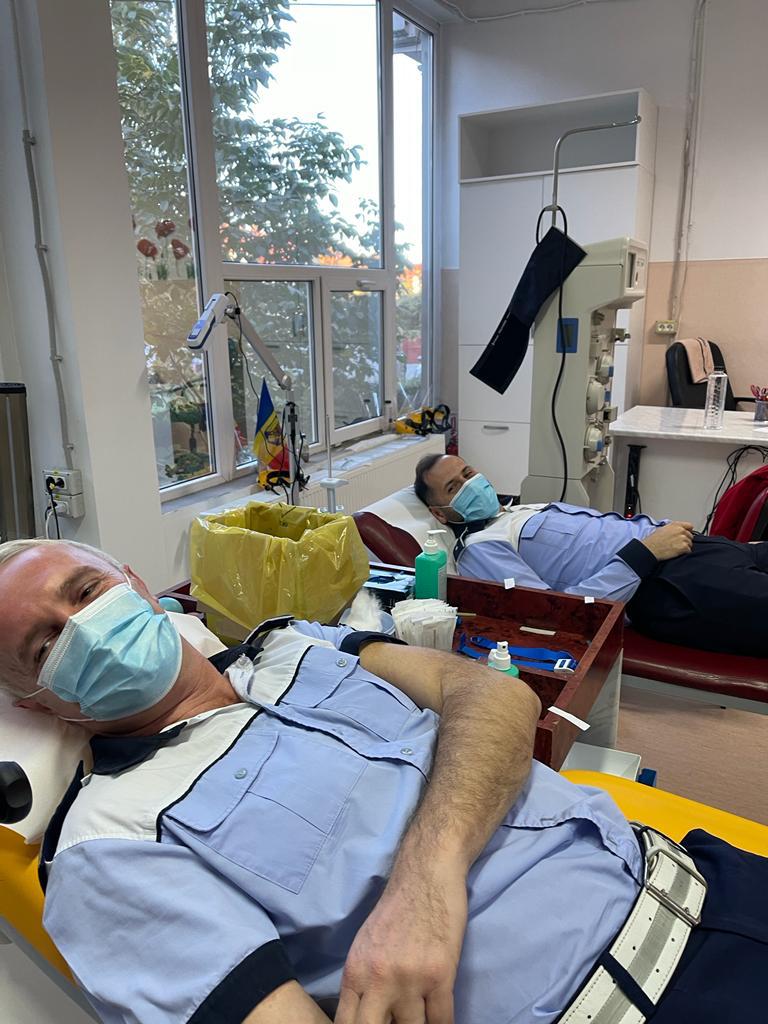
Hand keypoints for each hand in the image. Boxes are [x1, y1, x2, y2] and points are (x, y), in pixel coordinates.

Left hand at [335, 862, 467, 1023]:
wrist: (425, 875)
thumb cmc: (397, 910)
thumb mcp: (365, 947)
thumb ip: (362, 984)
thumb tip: (366, 1019)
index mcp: (355, 973)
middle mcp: (378, 979)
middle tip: (398, 1023)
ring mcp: (409, 979)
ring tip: (420, 1015)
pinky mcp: (440, 975)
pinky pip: (442, 1021)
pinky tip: (439, 1018)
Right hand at [641, 521, 694, 560]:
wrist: (650, 549)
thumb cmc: (653, 540)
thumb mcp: (662, 529)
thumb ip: (672, 528)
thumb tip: (676, 531)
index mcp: (675, 525)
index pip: (689, 526)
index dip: (688, 531)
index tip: (686, 534)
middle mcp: (680, 530)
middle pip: (690, 536)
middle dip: (685, 540)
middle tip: (677, 544)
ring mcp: (683, 539)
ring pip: (690, 544)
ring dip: (685, 547)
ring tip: (675, 548)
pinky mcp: (683, 547)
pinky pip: (688, 550)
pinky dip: (684, 552)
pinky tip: (676, 552)